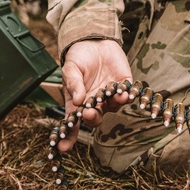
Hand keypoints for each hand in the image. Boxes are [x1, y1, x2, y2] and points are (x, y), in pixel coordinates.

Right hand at [56, 38, 132, 152]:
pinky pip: (126, 96)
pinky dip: (126, 96)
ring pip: (112, 107)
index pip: (73, 123)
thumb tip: (78, 99)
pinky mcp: (124, 86)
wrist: (95, 41)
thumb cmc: (78, 57)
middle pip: (94, 118)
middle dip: (93, 118)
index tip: (63, 147)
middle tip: (90, 112)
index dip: (68, 137)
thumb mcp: (71, 68)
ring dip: (113, 104)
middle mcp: (95, 103)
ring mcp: (110, 97)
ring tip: (114, 97)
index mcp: (78, 102)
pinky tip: (126, 93)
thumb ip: (74, 83)